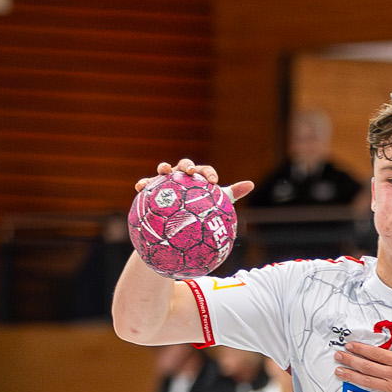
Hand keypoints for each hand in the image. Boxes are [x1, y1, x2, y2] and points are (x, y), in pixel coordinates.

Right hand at [136, 157, 253, 203]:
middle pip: (185, 165)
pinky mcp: (154, 188)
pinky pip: (147, 184)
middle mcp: (184, 176)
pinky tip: (139, 187)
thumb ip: (232, 194)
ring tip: (164, 171)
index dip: (209, 173)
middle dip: (187, 165)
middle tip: (190, 172)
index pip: (205, 171)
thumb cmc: (200, 212)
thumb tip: (251, 184)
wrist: (179, 225)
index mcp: (200, 178)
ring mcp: (168, 181)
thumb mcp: (217, 204)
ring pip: (165, 170)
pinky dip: (143, 182)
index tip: (213, 182)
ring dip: (164, 168)